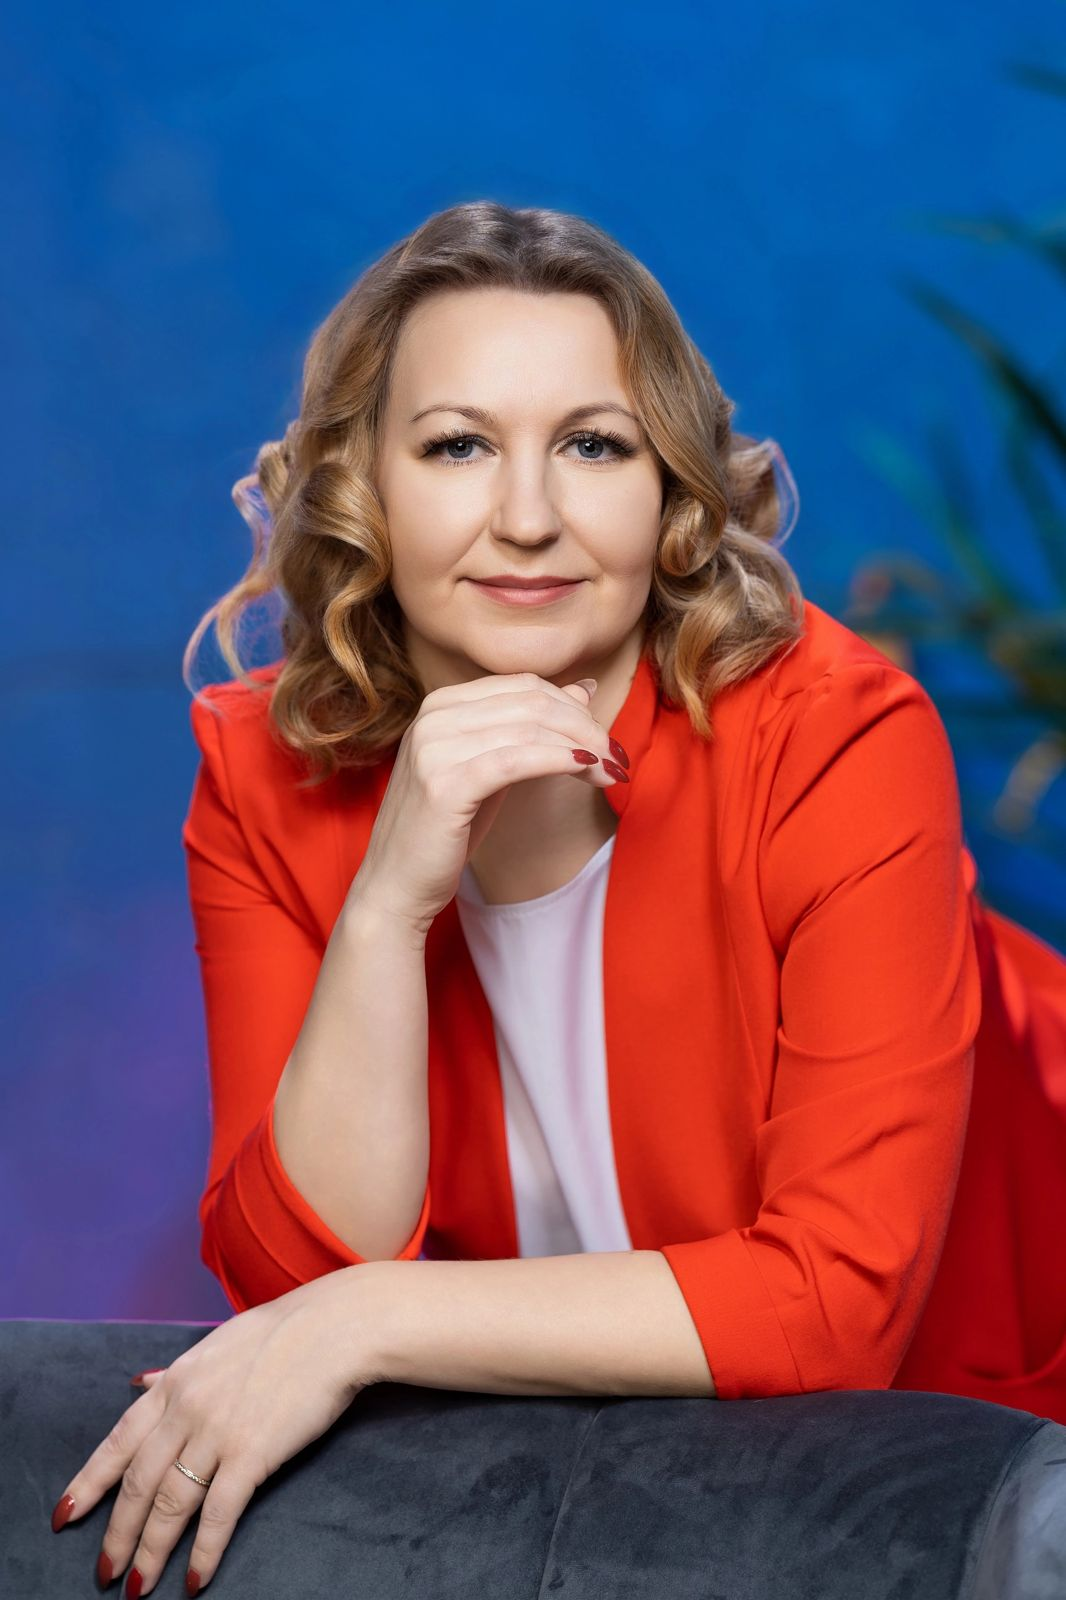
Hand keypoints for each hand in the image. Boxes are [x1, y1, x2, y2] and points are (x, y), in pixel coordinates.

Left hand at [50, 1267, 376, 1594]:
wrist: (333, 1328)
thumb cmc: (281, 1334)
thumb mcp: (215, 1345)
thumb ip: (174, 1371)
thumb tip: (137, 1381)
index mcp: (175, 1383)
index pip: (118, 1441)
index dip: (89, 1482)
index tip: (65, 1515)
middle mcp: (187, 1409)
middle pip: (138, 1482)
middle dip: (117, 1533)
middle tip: (104, 1571)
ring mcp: (217, 1432)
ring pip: (170, 1503)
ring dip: (150, 1551)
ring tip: (138, 1587)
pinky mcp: (253, 1453)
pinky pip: (218, 1513)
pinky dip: (203, 1551)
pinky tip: (194, 1579)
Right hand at [350, 672, 626, 937]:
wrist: (397, 884)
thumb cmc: (447, 828)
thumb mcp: (493, 768)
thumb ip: (530, 728)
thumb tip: (585, 688)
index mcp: (441, 704)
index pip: (525, 686)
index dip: (575, 709)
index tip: (605, 741)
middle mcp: (434, 716)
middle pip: (533, 702)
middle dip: (586, 728)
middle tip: (617, 759)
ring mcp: (435, 747)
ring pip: (530, 728)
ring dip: (583, 747)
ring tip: (611, 772)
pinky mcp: (445, 784)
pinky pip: (517, 759)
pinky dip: (559, 761)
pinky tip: (585, 770)